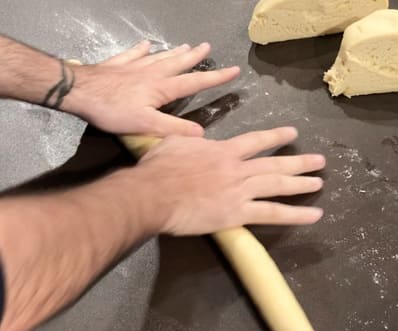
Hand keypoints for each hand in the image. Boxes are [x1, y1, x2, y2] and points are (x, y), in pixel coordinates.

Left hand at [62, 41, 239, 136]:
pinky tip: (147, 44)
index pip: (195, 82)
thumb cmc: (113, 110)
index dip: (216, 78)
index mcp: (162, 88)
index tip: (233, 70)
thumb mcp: (146, 125)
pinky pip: (133, 54)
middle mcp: (152, 73)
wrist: (79, 91)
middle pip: (178, 63)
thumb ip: (173, 129)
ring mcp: (134, 66)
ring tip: (186, 46)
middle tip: (207, 47)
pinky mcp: (117, 65)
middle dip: (195, 57)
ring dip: (174, 52)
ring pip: (160, 57)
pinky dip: (142, 49)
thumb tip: (201, 133)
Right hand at [129, 127, 325, 235]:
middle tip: (319, 161)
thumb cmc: (158, 168)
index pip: (256, 141)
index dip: (276, 137)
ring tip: (319, 183)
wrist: (153, 193)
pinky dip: (294, 215)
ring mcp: (239, 191)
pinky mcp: (237, 213)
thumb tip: (197, 137)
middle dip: (299, 162)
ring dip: (301, 183)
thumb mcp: (174, 142)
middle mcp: (237, 169)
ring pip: (277, 186)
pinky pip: (271, 214)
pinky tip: (313, 216)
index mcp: (223, 151)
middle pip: (274, 164)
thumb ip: (191, 139)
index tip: (292, 134)